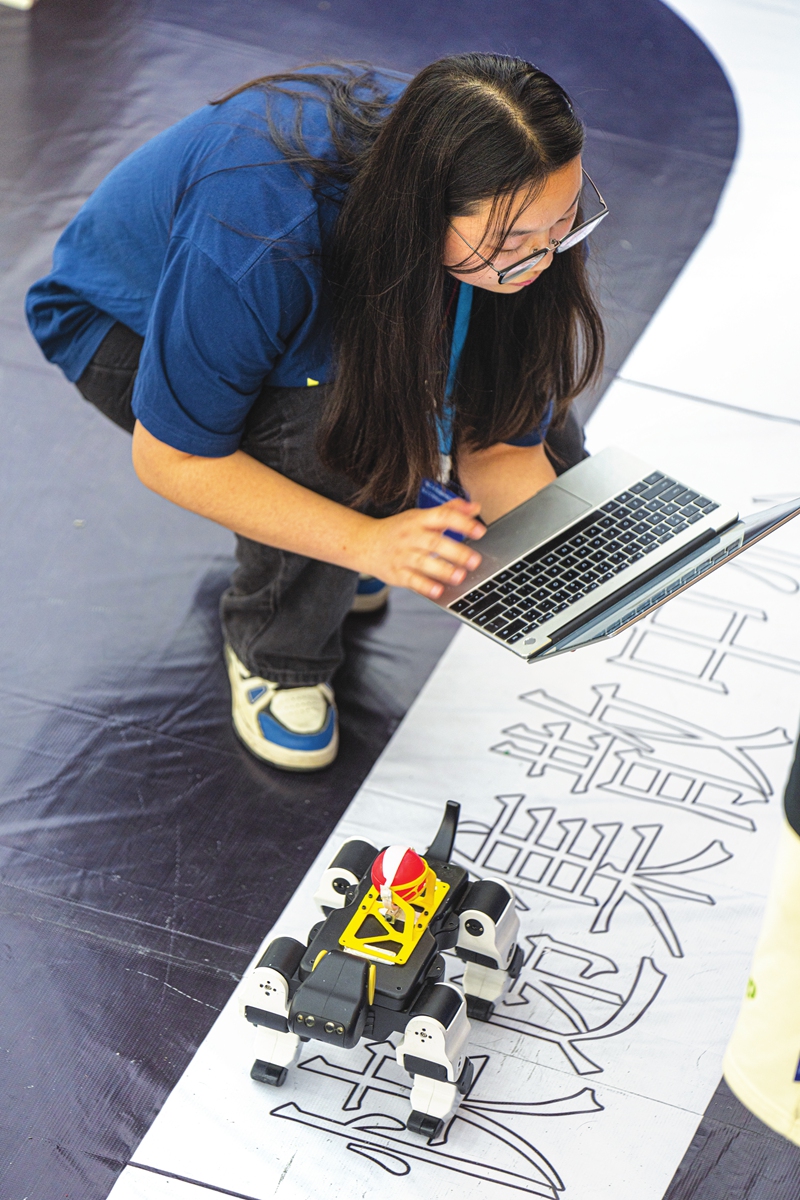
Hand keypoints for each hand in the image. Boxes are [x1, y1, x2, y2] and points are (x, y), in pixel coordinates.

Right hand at [360, 499, 484, 598]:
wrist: (365, 543)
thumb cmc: (399, 530)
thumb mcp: (420, 516)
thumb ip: (449, 511)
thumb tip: (475, 507)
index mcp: (419, 519)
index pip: (442, 517)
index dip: (462, 523)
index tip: (480, 531)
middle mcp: (411, 536)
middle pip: (434, 542)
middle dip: (456, 552)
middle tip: (475, 560)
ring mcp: (402, 555)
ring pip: (423, 562)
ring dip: (443, 570)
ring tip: (460, 576)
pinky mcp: (396, 573)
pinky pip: (411, 580)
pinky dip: (425, 586)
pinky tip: (438, 591)